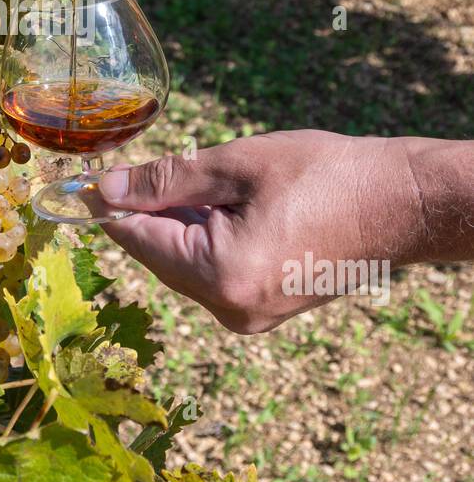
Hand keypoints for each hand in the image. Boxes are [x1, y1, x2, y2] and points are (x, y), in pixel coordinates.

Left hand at [100, 131, 424, 332]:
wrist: (400, 203)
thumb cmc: (325, 174)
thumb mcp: (236, 165)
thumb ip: (165, 180)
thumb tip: (104, 191)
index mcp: (220, 275)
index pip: (136, 239)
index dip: (108, 204)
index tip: (80, 181)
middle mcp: (230, 309)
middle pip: (158, 256)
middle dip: (152, 212)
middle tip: (159, 167)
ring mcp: (248, 316)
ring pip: (185, 264)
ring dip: (183, 225)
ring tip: (220, 185)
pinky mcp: (264, 310)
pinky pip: (213, 274)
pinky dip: (209, 240)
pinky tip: (235, 208)